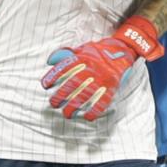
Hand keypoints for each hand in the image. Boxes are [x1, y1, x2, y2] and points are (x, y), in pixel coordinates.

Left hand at [41, 16, 164, 120]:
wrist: (121, 50)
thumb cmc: (96, 52)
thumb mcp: (81, 49)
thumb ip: (66, 54)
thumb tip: (50, 61)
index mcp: (82, 58)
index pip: (64, 68)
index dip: (53, 76)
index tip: (45, 86)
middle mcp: (90, 68)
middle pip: (72, 84)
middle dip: (60, 96)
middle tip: (53, 104)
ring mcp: (101, 78)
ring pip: (85, 95)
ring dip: (74, 107)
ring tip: (67, 114)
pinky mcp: (111, 86)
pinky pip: (103, 100)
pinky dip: (95, 110)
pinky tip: (88, 118)